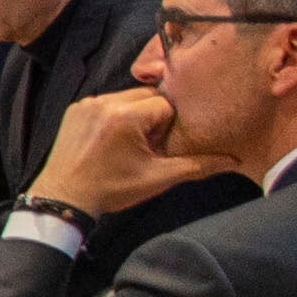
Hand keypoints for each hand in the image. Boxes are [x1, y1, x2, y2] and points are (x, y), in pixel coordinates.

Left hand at [27, 84, 249, 217]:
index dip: (170, 127)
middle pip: (147, 98)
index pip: (166, 106)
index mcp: (126, 115)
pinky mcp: (74, 110)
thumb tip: (233, 160)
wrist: (64, 199)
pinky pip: (106, 104)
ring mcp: (86, 104)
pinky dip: (115, 117)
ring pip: (127, 99)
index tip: (162, 146)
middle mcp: (104, 102)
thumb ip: (198, 165)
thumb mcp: (158, 178)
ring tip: (129, 146)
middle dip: (154, 119)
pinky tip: (111, 142)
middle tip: (148, 146)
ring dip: (135, 116)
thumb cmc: (111, 190)